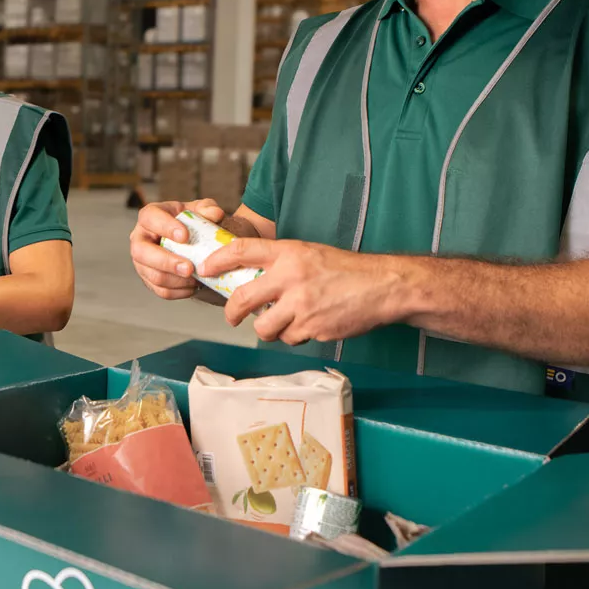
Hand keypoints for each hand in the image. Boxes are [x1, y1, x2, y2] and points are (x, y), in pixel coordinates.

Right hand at [129, 198, 226, 299]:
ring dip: (175, 280)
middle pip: (141, 251)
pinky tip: (193, 286)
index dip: (164, 227)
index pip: (149, 218)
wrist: (193, 244)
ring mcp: (142, 261)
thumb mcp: (201, 211)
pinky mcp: (150, 279)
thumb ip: (208, 209)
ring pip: (152, 275)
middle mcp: (140, 238)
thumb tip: (214, 214)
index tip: (185, 236)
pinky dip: (179, 291)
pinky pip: (161, 290)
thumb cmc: (193, 223)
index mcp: (150, 216)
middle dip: (166, 262)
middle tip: (189, 268)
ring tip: (196, 278)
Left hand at [202, 238, 404, 344]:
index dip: (218, 260)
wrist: (382, 287)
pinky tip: (309, 323)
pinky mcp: (312, 328)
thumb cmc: (345, 270)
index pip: (242, 250)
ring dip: (268, 328)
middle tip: (231, 316)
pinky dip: (295, 334)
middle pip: (242, 298)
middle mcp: (291, 278)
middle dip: (231, 312)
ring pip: (264, 327)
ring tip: (281, 322)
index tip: (206, 268)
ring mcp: (301, 305)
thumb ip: (280, 263)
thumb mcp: (309, 253)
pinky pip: (290, 337)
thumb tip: (250, 278)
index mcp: (289, 253)